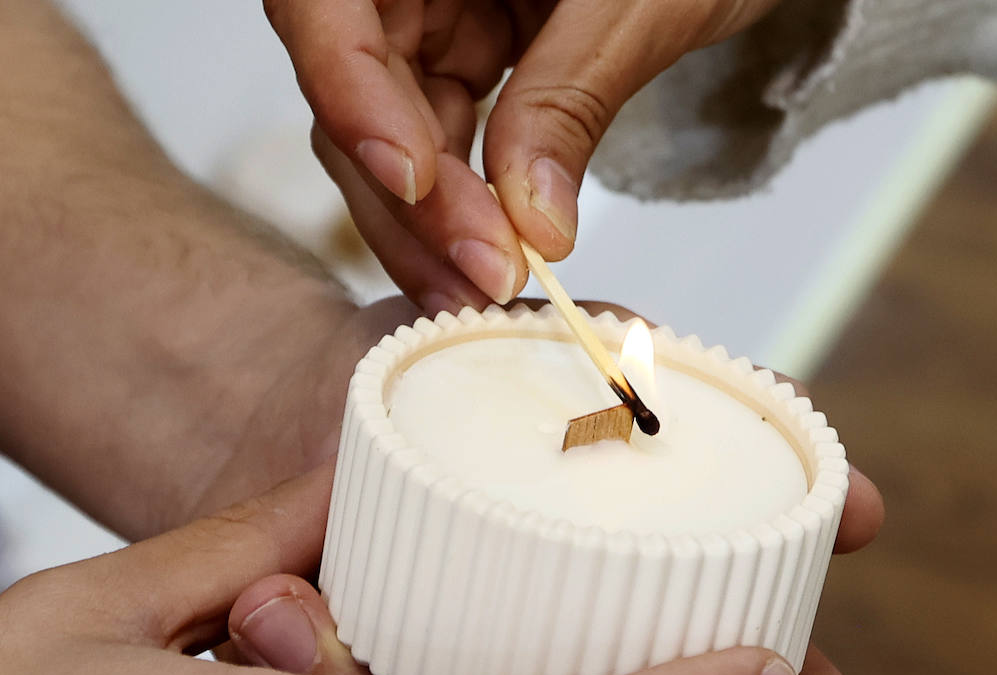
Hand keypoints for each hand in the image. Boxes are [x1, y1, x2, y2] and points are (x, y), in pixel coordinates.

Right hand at [265, 0, 781, 310]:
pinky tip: (492, 261)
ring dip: (430, 224)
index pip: (327, 5)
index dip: (349, 93)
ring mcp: (436, 9)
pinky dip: (465, 205)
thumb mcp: (640, 5)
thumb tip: (529, 223)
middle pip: (351, 88)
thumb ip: (570, 98)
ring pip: (390, 129)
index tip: (415, 180)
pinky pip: (442, 136)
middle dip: (408, 196)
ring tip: (484, 295)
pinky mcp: (470, 51)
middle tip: (477, 278)